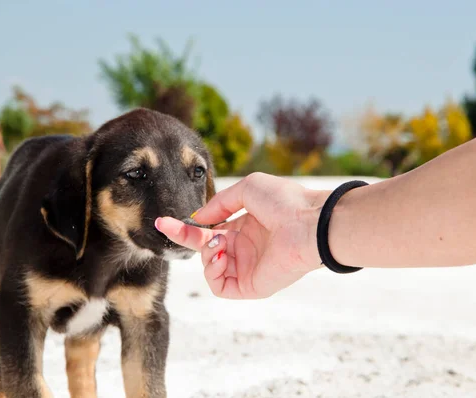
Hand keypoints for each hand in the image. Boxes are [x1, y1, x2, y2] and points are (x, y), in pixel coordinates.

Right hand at [155, 172, 329, 298]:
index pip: (210, 230)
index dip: (187, 227)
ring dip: (205, 253)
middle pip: (204, 249)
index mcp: (245, 227)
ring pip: (210, 268)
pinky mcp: (251, 286)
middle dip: (183, 238)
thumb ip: (219, 203)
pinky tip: (221, 255)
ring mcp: (247, 268)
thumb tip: (199, 218)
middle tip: (166, 226)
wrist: (310, 224)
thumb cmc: (284, 201)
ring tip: (219, 242)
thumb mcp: (247, 189)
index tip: (165, 221)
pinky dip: (213, 271)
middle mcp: (244, 249)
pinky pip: (220, 286)